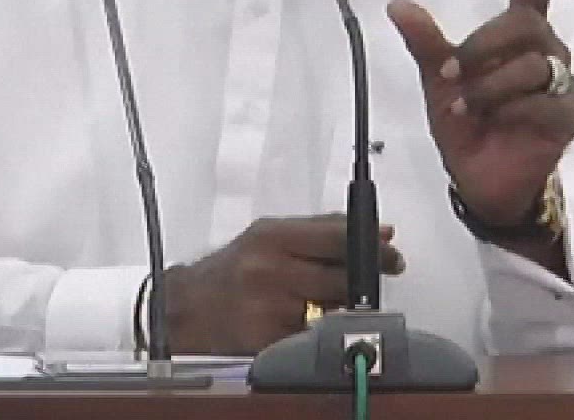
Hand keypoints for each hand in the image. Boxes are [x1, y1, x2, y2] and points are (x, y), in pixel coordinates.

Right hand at [162, 214, 404, 354]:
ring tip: (331, 304)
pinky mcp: (269, 343)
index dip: (373, 246)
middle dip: (365, 282)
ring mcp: (270, 310)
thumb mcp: (267, 237)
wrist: (182, 310)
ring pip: (333, 312)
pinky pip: (313, 339)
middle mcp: (271, 272)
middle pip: (342, 278)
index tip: (391, 252)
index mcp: (272, 238)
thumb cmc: (229, 273)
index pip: (338, 236)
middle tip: (374, 281)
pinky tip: (310, 328)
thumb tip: (379, 230)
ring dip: (343, 310)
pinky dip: (320, 335)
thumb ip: (321, 230)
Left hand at [387, 0, 573, 227]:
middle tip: (451, 69)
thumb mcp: (440, 81)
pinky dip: (513, 110)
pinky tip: (494, 121)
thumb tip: (397, 5)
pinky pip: (547, 103)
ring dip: (492, 85)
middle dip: (485, 43)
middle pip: (528, 25)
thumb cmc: (467, 122)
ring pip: (536, 66)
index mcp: (519, 37)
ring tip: (462, 107)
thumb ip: (427, 44)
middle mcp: (547, 53)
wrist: (480, 179)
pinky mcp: (568, 117)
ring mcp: (562, 85)